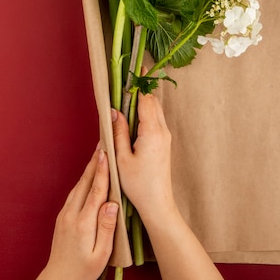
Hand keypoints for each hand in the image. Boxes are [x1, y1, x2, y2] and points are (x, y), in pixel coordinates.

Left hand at [36, 149, 118, 279]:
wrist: (60, 279)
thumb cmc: (84, 270)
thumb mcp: (101, 254)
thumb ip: (106, 228)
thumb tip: (112, 204)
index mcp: (83, 223)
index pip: (95, 190)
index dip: (101, 171)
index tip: (105, 153)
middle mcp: (72, 214)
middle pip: (85, 182)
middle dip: (94, 162)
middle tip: (103, 143)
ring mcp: (65, 214)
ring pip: (79, 185)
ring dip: (89, 168)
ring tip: (99, 153)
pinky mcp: (63, 216)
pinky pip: (75, 192)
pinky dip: (84, 180)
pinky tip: (90, 175)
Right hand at [113, 93, 225, 279]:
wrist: (157, 203)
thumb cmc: (138, 184)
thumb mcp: (121, 158)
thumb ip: (118, 132)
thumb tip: (113, 111)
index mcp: (151, 132)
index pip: (145, 100)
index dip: (136, 87)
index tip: (127, 75)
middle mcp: (162, 131)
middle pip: (153, 101)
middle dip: (139, 91)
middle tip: (123, 85)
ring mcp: (165, 137)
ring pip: (156, 109)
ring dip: (142, 102)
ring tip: (125, 99)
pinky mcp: (164, 142)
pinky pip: (156, 119)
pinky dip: (145, 113)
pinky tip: (132, 117)